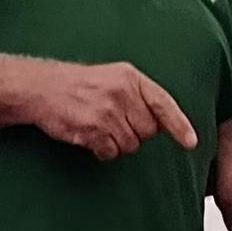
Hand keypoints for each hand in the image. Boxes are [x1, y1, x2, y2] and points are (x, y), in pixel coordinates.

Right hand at [25, 61, 198, 161]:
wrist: (40, 87)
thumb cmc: (78, 84)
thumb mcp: (114, 77)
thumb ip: (139, 96)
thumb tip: (164, 124)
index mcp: (130, 77)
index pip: (164, 104)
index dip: (180, 125)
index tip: (191, 142)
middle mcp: (122, 93)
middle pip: (148, 131)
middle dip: (136, 133)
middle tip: (115, 121)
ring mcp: (107, 112)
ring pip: (130, 145)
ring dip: (117, 143)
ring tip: (99, 126)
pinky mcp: (93, 129)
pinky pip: (111, 153)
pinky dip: (102, 150)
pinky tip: (90, 136)